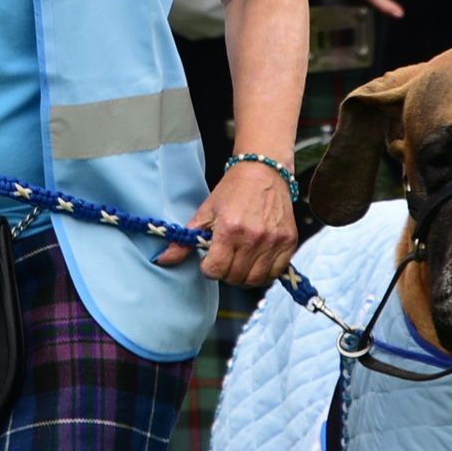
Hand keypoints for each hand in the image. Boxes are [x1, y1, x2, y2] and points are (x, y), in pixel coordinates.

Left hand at [166, 159, 297, 284]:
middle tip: (225, 258)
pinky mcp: (289, 241)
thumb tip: (162, 260)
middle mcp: (253, 237)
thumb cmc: (232, 191)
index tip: (210, 259)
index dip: (209, 268)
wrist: (264, 171)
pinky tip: (257, 259)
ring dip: (244, 275)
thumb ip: (184, 240)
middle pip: (235, 277)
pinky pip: (276, 272)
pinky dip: (265, 272)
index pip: (216, 270)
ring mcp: (274, 240)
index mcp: (229, 229)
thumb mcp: (205, 212)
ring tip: (239, 260)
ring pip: (255, 279)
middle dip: (225, 272)